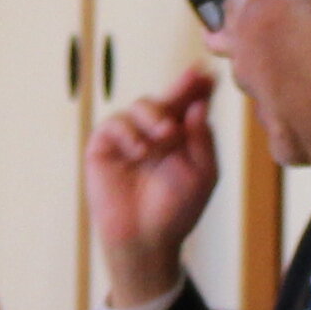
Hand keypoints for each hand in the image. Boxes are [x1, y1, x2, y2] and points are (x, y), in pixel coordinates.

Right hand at [79, 63, 226, 309]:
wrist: (146, 239)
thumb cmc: (176, 211)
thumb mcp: (203, 174)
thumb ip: (202, 139)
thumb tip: (200, 104)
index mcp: (181, 137)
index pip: (188, 105)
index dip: (196, 86)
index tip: (207, 70)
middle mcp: (154, 132)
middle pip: (165, 97)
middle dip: (179, 88)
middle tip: (193, 81)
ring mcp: (128, 138)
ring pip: (140, 105)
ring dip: (155, 115)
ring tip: (166, 136)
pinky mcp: (104, 147)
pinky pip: (114, 123)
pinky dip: (129, 132)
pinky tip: (140, 151)